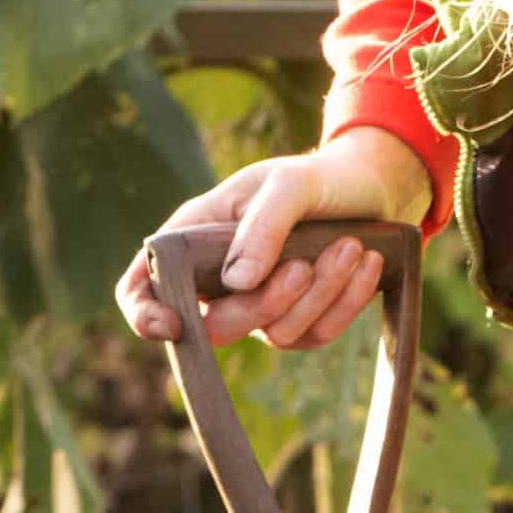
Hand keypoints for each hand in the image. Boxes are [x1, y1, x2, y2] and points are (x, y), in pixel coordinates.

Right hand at [112, 130, 431, 351]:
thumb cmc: (317, 178)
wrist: (369, 189)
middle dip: (264, 303)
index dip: (144, 312)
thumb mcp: (289, 183)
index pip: (143, 284)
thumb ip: (262, 226)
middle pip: (215, 327)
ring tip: (351, 247)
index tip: (172, 325)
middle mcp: (219, 279)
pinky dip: (345, 302)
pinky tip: (366, 264)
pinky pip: (315, 335)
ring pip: (274, 333)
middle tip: (304, 265)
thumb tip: (237, 282)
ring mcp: (260, 306)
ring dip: (318, 294)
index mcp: (193, 236)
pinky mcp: (301, 322)